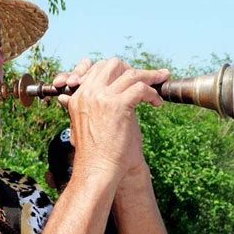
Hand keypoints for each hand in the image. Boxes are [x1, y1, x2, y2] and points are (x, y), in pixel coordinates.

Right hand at [56, 58, 169, 178]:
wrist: (98, 169)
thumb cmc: (96, 152)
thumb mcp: (85, 125)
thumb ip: (86, 107)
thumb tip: (73, 96)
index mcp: (78, 97)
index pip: (96, 68)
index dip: (116, 70)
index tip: (130, 75)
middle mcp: (88, 93)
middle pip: (113, 64)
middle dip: (132, 68)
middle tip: (146, 77)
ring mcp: (102, 97)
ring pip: (130, 74)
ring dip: (149, 76)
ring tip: (161, 81)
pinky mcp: (118, 105)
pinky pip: (140, 88)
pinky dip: (153, 93)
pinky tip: (157, 103)